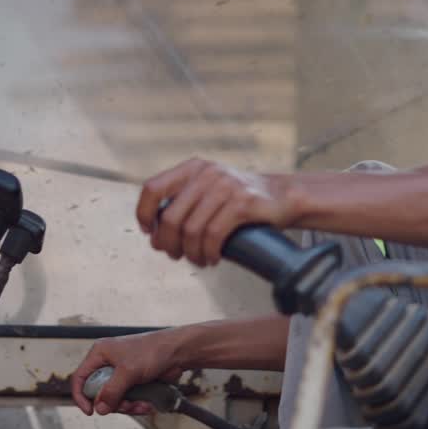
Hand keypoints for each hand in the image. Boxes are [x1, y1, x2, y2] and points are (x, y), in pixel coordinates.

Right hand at [70, 329, 193, 415]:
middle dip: (113, 403)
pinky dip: (136, 404)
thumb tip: (99, 408)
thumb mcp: (128, 372)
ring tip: (140, 405)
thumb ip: (111, 391)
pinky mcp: (134, 381)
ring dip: (127, 406)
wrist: (178, 352)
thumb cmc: (153, 351)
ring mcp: (122, 373)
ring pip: (115, 398)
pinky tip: (147, 404)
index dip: (81, 396)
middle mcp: (108, 363)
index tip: (90, 411)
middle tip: (125, 406)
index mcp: (101, 353)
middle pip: (99, 392)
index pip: (80, 377)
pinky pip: (128, 398)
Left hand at [136, 157, 294, 266]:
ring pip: (191, 230)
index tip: (150, 233)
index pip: (152, 188)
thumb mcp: (209, 190)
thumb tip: (155, 237)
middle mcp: (207, 173)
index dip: (144, 214)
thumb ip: (183, 204)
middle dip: (169, 244)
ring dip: (191, 253)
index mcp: (193, 168)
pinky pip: (213, 235)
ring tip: (198, 260)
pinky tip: (213, 258)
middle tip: (177, 255)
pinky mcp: (242, 203)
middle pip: (170, 217)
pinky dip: (209, 253)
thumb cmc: (241, 200)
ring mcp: (225, 186)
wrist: (283, 196)